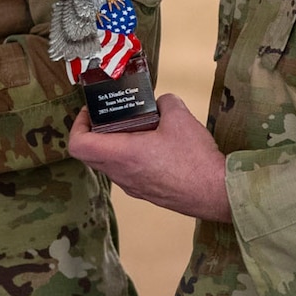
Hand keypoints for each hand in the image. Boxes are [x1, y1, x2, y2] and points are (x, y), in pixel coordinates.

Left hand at [66, 93, 231, 222]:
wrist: (217, 193)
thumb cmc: (195, 160)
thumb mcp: (180, 118)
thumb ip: (165, 103)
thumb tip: (162, 102)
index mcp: (122, 155)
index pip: (79, 145)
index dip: (78, 125)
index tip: (90, 112)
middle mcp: (121, 174)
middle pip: (90, 155)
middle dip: (95, 132)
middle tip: (111, 116)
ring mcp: (132, 187)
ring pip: (109, 165)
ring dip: (113, 146)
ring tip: (135, 128)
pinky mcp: (146, 193)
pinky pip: (126, 173)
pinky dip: (129, 158)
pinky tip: (153, 146)